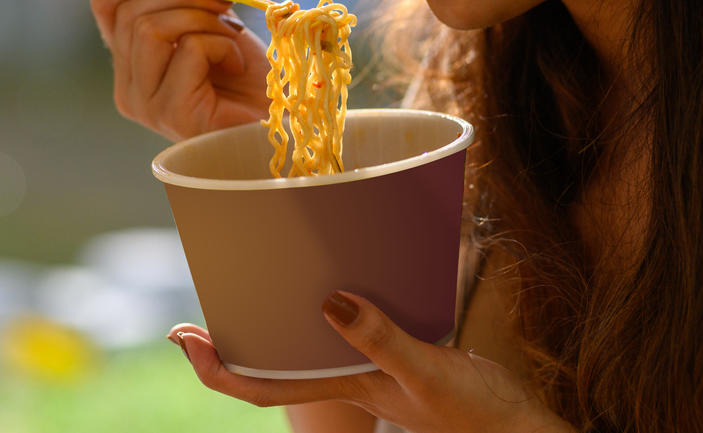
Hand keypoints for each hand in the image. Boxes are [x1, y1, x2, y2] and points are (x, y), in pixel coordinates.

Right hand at [90, 0, 271, 140]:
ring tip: (230, 37)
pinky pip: (187, 49)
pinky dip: (221, 45)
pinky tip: (234, 65)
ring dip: (203, 19)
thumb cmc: (249, 77)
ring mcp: (145, 105)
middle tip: (224, 7)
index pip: (106, 6)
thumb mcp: (214, 19)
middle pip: (130, 13)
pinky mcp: (171, 113)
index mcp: (130, 64)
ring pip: (150, 27)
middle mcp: (127, 88)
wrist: (281, 124)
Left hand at [169, 292, 575, 432]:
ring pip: (308, 350)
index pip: (261, 387)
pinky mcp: (399, 355)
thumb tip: (327, 302)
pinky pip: (350, 331)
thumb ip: (381, 339)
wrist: (520, 428)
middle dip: (233, 342)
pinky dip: (330, 309)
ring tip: (256, 287)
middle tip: (205, 306)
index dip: (216, 368)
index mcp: (348, 387)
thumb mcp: (428, 370)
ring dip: (275, 324)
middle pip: (274, 368)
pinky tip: (340, 284)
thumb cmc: (477, 412)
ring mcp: (374, 371)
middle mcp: (351, 380)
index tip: (183, 338)